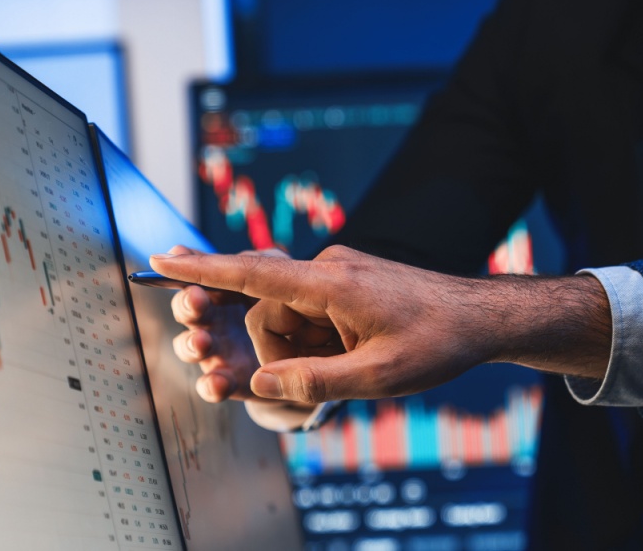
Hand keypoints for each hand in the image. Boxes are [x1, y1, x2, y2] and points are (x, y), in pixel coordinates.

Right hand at [152, 245, 611, 404]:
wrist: (482, 318)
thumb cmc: (438, 342)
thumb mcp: (381, 376)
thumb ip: (316, 382)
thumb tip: (261, 383)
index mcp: (333, 284)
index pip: (254, 273)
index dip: (203, 269)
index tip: (160, 258)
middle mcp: (328, 271)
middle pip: (268, 313)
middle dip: (271, 349)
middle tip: (293, 367)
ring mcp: (336, 276)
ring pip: (287, 320)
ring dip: (302, 351)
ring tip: (353, 364)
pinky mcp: (344, 286)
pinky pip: (308, 316)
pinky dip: (314, 343)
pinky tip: (350, 353)